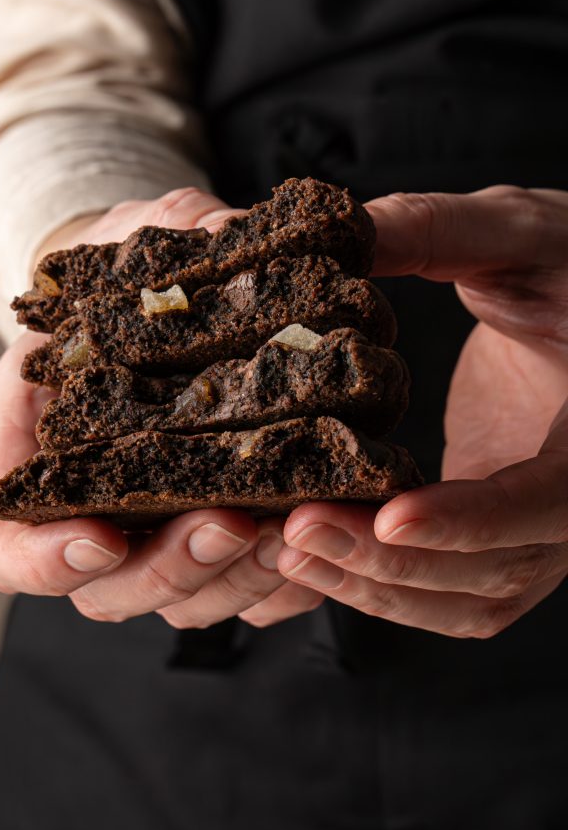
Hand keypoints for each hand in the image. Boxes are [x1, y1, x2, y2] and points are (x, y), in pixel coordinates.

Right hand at [0, 188, 312, 625]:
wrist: (157, 314)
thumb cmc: (122, 287)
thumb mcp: (125, 249)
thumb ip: (155, 242)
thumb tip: (220, 231)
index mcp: (33, 463)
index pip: (6, 550)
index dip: (43, 561)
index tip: (99, 536)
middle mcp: (91, 520)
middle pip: (109, 593)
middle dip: (172, 568)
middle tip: (229, 521)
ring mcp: (160, 540)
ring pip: (189, 604)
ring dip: (240, 580)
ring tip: (293, 527)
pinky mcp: (227, 544)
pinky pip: (253, 594)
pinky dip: (289, 583)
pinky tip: (325, 537)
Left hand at [243, 186, 567, 637]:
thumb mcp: (521, 231)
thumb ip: (441, 229)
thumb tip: (338, 231)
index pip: (549, 501)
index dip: (472, 517)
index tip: (391, 514)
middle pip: (496, 570)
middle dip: (392, 560)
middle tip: (296, 527)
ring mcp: (544, 531)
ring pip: (470, 600)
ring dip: (377, 586)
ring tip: (287, 546)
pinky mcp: (501, 534)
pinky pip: (452, 593)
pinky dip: (385, 588)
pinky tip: (315, 556)